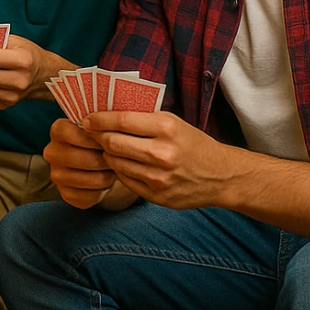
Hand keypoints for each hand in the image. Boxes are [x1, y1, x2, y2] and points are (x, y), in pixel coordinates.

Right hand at [42, 117, 116, 208]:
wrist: (96, 163)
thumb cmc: (98, 141)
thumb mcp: (97, 127)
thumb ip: (100, 124)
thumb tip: (109, 128)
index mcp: (57, 130)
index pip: (72, 133)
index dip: (94, 139)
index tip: (107, 140)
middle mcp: (52, 152)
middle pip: (85, 159)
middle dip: (106, 160)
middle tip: (115, 157)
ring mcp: (56, 175)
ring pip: (91, 179)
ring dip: (107, 176)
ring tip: (111, 169)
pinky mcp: (65, 194)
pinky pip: (90, 196)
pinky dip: (102, 191)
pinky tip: (103, 182)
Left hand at [81, 110, 232, 209]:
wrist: (221, 176)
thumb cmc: (192, 143)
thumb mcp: (172, 122)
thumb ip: (141, 118)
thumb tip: (104, 113)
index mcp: (166, 128)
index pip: (120, 121)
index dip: (98, 119)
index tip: (87, 119)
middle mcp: (162, 153)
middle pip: (113, 143)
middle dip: (98, 137)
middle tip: (91, 133)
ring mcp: (159, 178)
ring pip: (116, 163)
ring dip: (107, 154)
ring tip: (107, 147)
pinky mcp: (158, 196)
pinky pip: (125, 180)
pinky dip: (119, 170)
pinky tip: (122, 163)